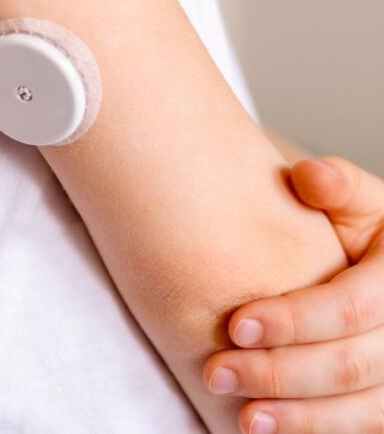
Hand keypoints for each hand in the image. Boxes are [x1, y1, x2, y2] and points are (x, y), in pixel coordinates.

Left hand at [203, 157, 383, 432]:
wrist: (379, 275)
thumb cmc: (361, 238)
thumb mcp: (363, 206)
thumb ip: (340, 189)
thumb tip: (307, 174)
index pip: (353, 307)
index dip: (295, 320)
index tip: (234, 325)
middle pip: (354, 365)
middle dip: (280, 373)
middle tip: (215, 372)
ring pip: (366, 411)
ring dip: (301, 419)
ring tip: (243, 420)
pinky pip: (366, 428)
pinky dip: (320, 433)